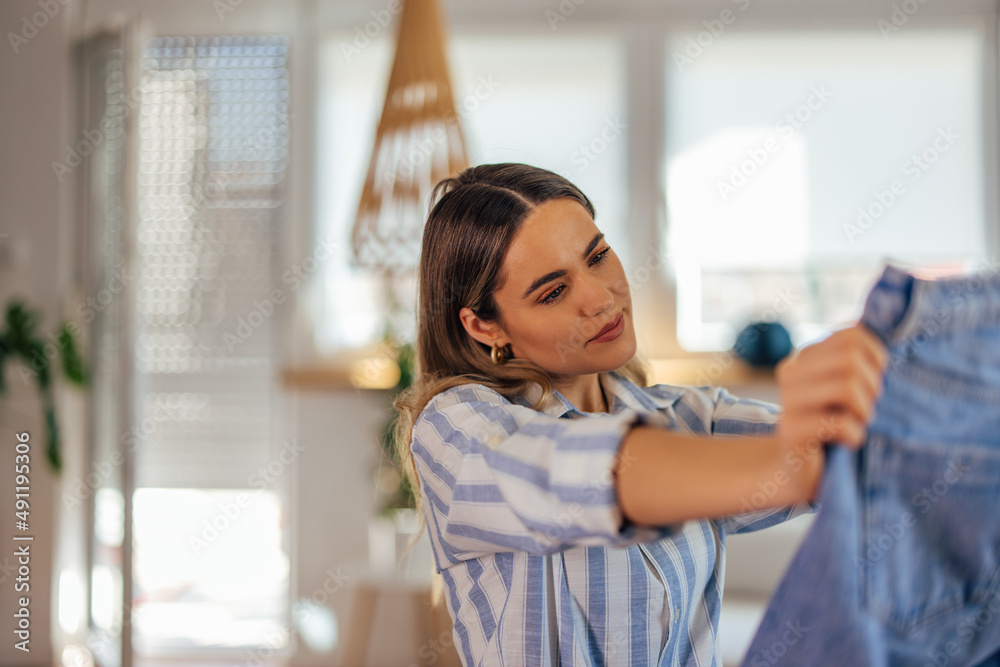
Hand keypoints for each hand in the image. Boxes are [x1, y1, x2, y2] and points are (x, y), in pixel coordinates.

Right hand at [775, 322, 889, 458]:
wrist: (794, 472)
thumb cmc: (830, 427)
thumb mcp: (842, 388)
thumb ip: (855, 361)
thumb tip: (891, 330)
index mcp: (804, 357)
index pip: (852, 335)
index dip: (876, 356)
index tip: (875, 379)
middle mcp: (790, 373)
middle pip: (850, 358)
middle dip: (871, 385)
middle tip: (868, 407)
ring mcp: (788, 402)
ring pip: (846, 386)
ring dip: (864, 410)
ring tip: (858, 423)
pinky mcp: (791, 431)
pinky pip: (840, 424)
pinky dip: (854, 435)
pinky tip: (848, 443)